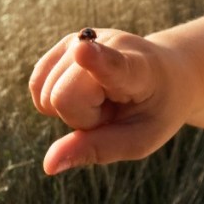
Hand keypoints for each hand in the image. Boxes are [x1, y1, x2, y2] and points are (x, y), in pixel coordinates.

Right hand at [28, 28, 194, 174]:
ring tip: (103, 99)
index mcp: (139, 70)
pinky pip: (36, 85)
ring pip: (46, 92)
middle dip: (81, 119)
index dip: (95, 60)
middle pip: (63, 96)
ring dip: (71, 109)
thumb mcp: (140, 140)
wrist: (167, 74)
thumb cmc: (154, 110)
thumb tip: (48, 164)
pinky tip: (84, 93)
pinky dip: (55, 100)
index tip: (83, 49)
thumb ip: (97, 150)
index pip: (113, 65)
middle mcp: (109, 44)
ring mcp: (83, 39)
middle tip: (111, 111)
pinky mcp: (64, 43)